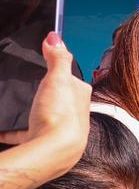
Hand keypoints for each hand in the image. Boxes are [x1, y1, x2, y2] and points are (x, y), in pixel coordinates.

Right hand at [0, 32, 91, 150]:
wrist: (53, 151)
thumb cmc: (59, 114)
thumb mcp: (58, 79)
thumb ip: (57, 58)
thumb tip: (55, 37)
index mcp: (80, 95)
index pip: (71, 80)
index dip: (58, 73)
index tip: (45, 69)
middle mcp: (74, 113)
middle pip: (56, 99)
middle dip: (43, 95)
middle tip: (25, 88)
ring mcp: (59, 129)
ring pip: (41, 117)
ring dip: (28, 113)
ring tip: (12, 107)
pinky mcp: (42, 142)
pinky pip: (23, 134)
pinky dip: (11, 131)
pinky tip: (1, 129)